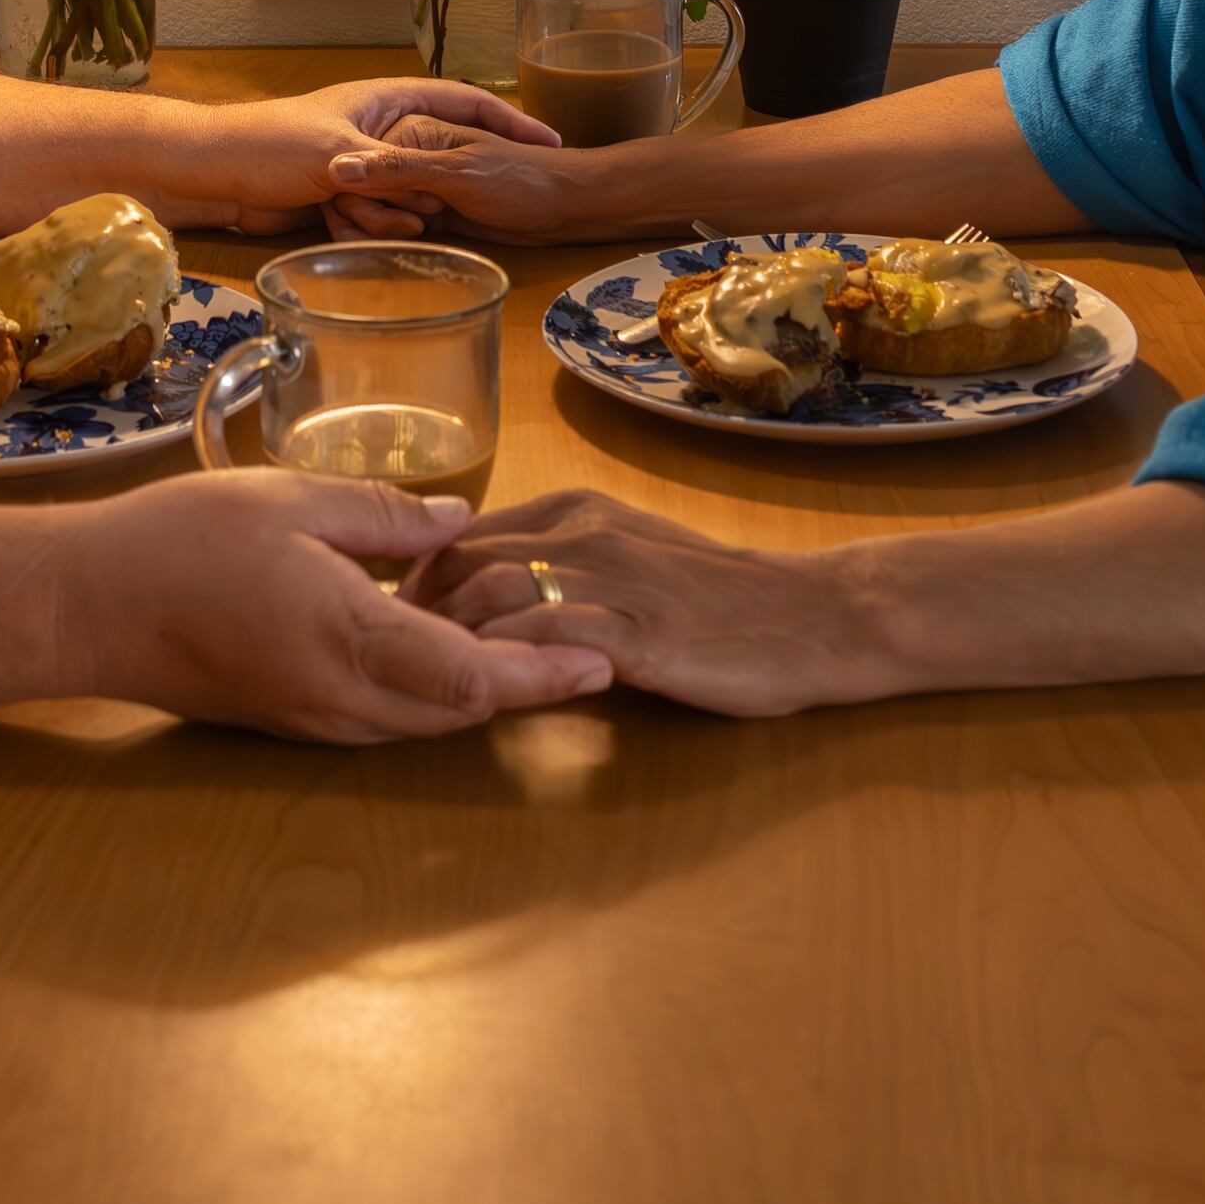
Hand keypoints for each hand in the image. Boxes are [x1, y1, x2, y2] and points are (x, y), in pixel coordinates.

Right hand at [47, 470, 612, 743]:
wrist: (85, 607)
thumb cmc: (180, 542)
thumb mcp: (289, 501)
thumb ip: (383, 515)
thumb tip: (460, 523)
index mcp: (348, 639)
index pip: (471, 676)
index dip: (541, 674)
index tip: (598, 662)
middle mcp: (339, 698)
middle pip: (459, 712)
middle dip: (527, 687)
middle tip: (587, 651)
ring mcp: (313, 719)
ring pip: (422, 723)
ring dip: (478, 694)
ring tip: (530, 651)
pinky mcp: (290, 720)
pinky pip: (382, 720)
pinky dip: (429, 694)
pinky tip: (441, 649)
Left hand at [155, 77, 560, 237]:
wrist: (216, 170)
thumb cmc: (271, 145)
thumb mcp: (336, 155)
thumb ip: (387, 170)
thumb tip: (432, 192)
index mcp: (388, 99)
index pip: (466, 100)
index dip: (510, 120)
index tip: (549, 144)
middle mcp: (383, 126)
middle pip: (443, 150)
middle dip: (455, 186)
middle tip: (483, 206)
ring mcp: (367, 160)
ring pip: (410, 190)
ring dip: (404, 213)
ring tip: (417, 227)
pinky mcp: (346, 192)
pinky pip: (379, 212)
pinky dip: (378, 226)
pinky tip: (380, 239)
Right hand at [319, 118, 668, 244]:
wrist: (565, 207)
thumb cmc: (520, 181)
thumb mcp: (456, 173)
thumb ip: (398, 170)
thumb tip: (337, 167)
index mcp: (412, 130)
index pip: (357, 162)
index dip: (364, 192)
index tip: (390, 211)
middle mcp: (410, 154)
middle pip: (361, 189)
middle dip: (371, 216)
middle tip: (412, 230)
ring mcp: (421, 185)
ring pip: (376, 212)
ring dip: (383, 231)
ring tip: (416, 238)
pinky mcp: (433, 213)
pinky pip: (397, 228)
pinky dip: (395, 242)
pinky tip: (401, 252)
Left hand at [414, 491, 892, 718]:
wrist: (807, 615)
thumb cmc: (716, 597)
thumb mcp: (629, 557)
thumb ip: (563, 564)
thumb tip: (487, 595)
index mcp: (577, 511)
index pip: (467, 533)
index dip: (421, 579)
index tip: (400, 624)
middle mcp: (584, 533)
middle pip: (464, 559)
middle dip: (419, 611)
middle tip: (397, 662)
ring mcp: (610, 580)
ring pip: (495, 593)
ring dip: (450, 639)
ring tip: (431, 680)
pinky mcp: (635, 634)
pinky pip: (545, 641)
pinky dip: (502, 664)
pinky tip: (487, 692)